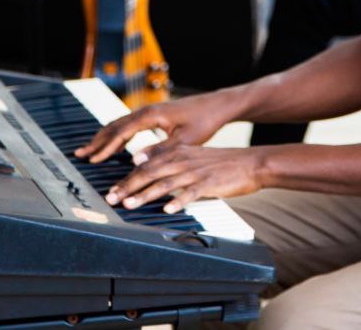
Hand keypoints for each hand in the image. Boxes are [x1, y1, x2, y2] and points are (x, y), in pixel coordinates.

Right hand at [74, 90, 238, 163]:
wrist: (217, 105)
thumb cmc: (204, 121)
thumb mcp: (184, 140)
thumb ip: (160, 151)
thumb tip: (135, 162)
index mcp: (151, 114)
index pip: (121, 131)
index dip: (106, 146)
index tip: (93, 159)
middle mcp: (147, 110)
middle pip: (115, 125)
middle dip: (97, 141)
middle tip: (80, 155)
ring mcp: (149, 111)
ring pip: (120, 124)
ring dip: (104, 137)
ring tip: (90, 150)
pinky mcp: (154, 115)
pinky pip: (129, 125)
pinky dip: (117, 135)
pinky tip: (113, 146)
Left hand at [104, 145, 265, 213]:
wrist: (249, 163)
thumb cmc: (219, 162)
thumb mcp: (190, 154)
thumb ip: (166, 158)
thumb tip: (140, 162)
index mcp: (177, 152)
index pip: (146, 165)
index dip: (127, 178)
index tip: (112, 191)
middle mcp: (183, 160)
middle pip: (150, 173)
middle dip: (128, 186)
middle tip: (112, 199)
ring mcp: (195, 172)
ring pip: (165, 183)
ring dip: (146, 194)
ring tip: (130, 204)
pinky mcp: (209, 183)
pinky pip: (191, 193)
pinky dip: (178, 201)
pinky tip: (168, 209)